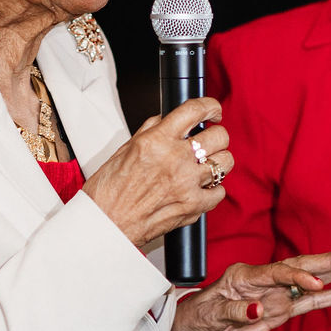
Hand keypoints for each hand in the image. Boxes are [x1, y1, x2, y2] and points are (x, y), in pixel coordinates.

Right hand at [82, 97, 232, 249]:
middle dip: (216, 136)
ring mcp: (187, 184)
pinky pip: (220, 192)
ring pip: (225, 162)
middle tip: (209, 141)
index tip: (213, 110)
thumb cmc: (108, 191)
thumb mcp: (124, 150)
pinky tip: (200, 188)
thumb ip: (150, 132)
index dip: (210, 106)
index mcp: (156, 141)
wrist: (105, 224)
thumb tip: (165, 120)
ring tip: (206, 165)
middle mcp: (175, 159)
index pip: (194, 110)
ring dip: (217, 161)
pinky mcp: (193, 206)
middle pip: (219, 136)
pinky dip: (213, 189)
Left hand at [167, 250, 330, 330]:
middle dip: (330, 262)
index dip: (298, 277)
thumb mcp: (209, 316)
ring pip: (311, 282)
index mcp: (244, 276)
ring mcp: (274, 295)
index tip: (316, 284)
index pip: (278, 272)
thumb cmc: (194, 319)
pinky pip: (309, 303)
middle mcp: (263, 281)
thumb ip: (236, 312)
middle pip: (301, 267)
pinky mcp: (279, 311)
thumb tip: (261, 310)